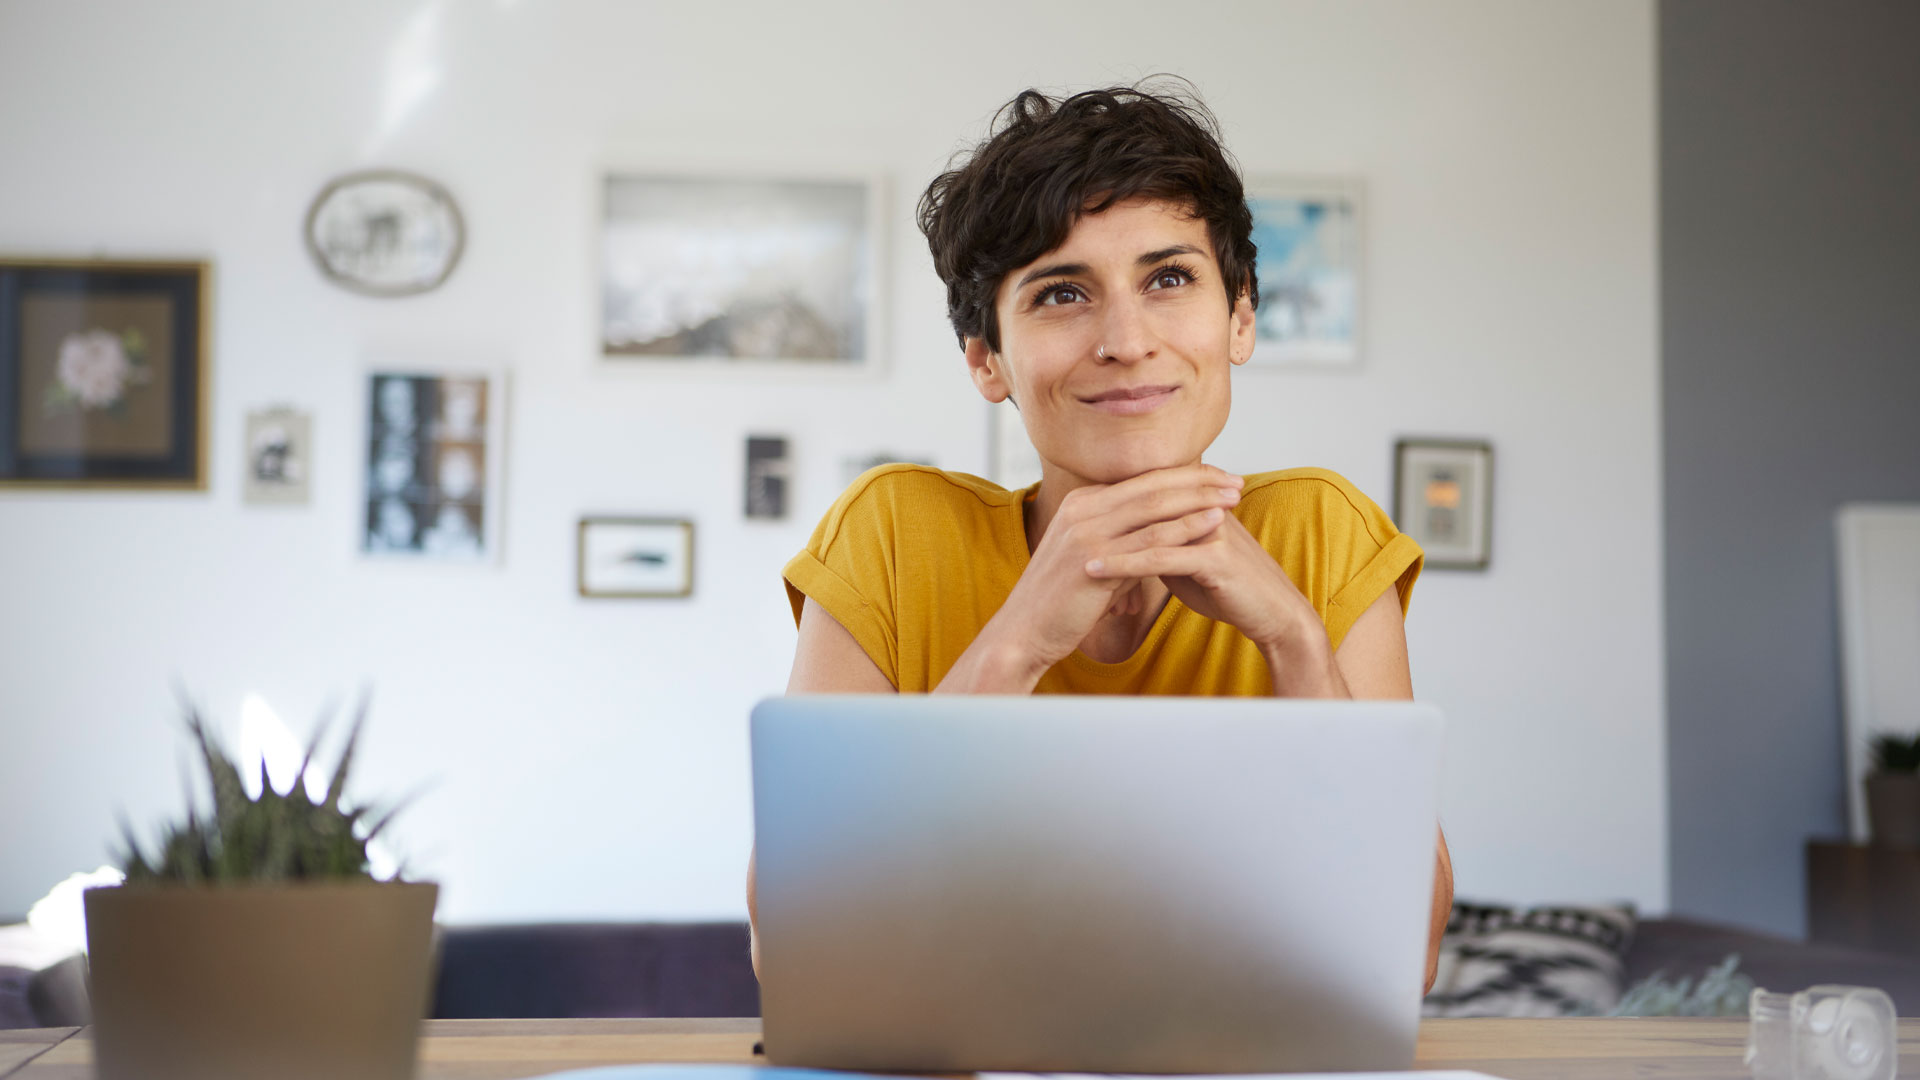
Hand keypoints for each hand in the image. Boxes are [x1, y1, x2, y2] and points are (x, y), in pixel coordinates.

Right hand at [990, 464, 1244, 672]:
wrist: (1024, 632)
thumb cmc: (1060, 602)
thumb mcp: (1090, 558)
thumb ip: (1119, 539)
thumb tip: (1154, 536)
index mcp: (1081, 503)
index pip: (1141, 480)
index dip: (1182, 476)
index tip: (1216, 477)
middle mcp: (1082, 508)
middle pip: (1152, 485)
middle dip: (1198, 480)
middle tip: (1235, 480)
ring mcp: (1086, 531)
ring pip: (1155, 506)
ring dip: (1200, 499)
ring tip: (1234, 497)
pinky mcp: (1094, 559)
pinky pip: (1150, 538)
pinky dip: (1186, 528)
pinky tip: (1214, 524)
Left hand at [1084, 502, 1321, 656]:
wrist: (1272, 614)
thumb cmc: (1230, 589)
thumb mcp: (1187, 562)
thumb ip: (1160, 545)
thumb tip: (1128, 541)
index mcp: (1197, 504)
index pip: (1145, 494)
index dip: (1108, 504)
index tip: (1068, 516)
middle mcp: (1204, 508)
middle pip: (1142, 503)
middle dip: (1099, 517)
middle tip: (1056, 527)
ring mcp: (1210, 530)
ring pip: (1146, 528)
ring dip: (1104, 538)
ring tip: (1065, 549)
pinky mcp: (1214, 558)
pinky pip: (1159, 558)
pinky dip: (1123, 565)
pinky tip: (1094, 572)